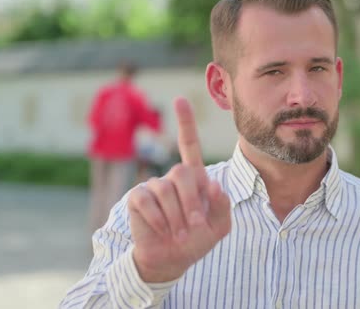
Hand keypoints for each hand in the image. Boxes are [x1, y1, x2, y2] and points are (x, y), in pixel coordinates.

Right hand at [128, 97, 231, 281]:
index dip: (185, 123)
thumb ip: (222, 205)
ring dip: (175, 216)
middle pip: (181, 172)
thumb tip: (211, 183)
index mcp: (195, 179)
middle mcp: (173, 178)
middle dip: (190, 201)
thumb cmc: (197, 240)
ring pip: (164, 189)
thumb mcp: (220, 226)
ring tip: (179, 233)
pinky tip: (162, 230)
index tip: (180, 100)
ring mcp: (153, 186)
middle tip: (194, 225)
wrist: (172, 259)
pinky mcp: (137, 198)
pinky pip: (147, 200)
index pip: (189, 145)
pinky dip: (158, 219)